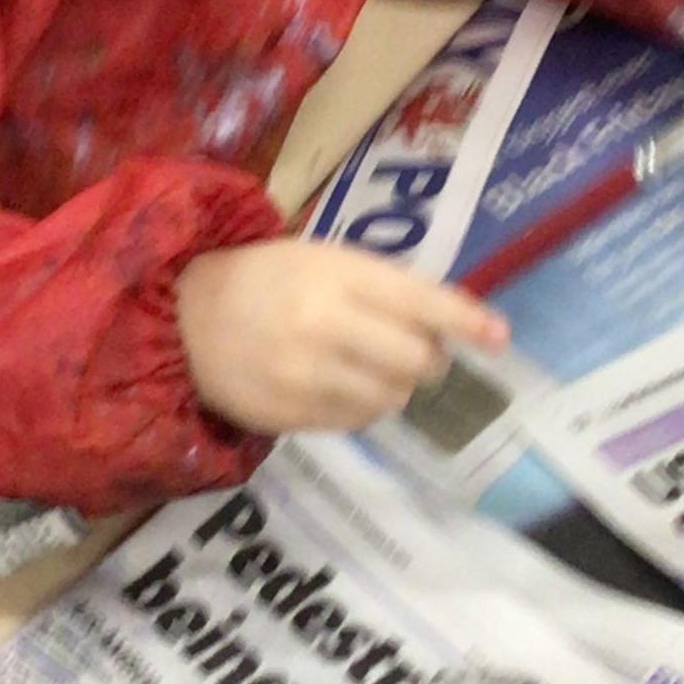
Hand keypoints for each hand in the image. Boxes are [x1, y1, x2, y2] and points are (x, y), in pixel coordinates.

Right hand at [176, 242, 508, 436]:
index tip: (501, 337)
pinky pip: (354, 423)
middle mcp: (324, 325)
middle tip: (415, 354)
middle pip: (416, 362)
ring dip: (395, 388)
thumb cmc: (267, 280)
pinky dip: (360, 408)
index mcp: (336, 275)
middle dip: (428, 361)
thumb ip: (384, 288)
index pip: (420, 301)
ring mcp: (304, 375)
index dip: (466, 320)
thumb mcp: (324, 261)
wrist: (183, 317)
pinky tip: (336, 387)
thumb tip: (452, 329)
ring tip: (366, 369)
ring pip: (390, 399)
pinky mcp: (288, 416)